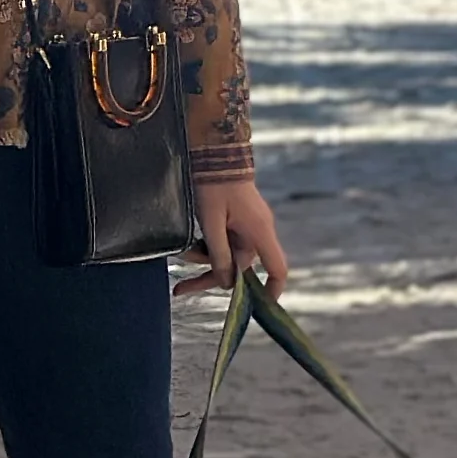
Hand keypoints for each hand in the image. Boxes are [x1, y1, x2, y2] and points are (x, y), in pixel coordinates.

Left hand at [179, 174, 287, 298]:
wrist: (215, 151)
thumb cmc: (214, 184)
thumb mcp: (211, 222)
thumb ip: (219, 254)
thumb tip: (226, 283)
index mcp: (259, 233)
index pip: (277, 269)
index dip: (271, 291)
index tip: (257, 307)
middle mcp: (257, 232)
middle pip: (240, 267)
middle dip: (210, 276)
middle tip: (181, 289)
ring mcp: (247, 225)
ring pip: (227, 255)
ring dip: (204, 259)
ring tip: (179, 254)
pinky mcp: (236, 219)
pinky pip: (224, 241)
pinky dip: (207, 246)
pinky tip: (188, 245)